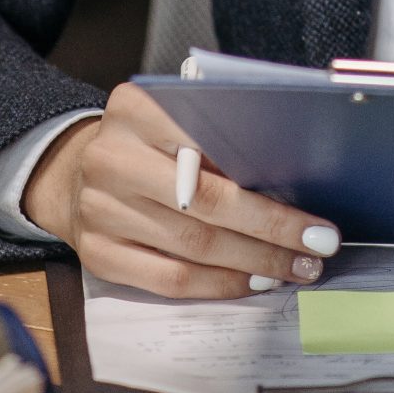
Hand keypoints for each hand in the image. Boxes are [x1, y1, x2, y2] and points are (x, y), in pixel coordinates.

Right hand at [23, 82, 340, 298]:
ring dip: (253, 263)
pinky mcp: (97, 255)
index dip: (265, 183)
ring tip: (295, 268)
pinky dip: (218, 285)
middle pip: (205, 203)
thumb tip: (292, 173)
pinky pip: (169, 280)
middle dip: (271, 230)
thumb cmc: (149, 140)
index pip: (209, 146)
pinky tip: (252, 282)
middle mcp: (111, 158)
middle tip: (318, 247)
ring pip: (193, 248)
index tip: (314, 208)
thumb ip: (219, 133)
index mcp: (135, 108)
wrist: (75, 172)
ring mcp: (99, 211)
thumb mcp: (175, 115)